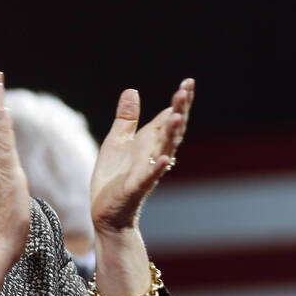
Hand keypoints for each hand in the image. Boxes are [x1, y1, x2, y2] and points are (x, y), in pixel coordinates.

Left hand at [90, 78, 194, 233]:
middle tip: (186, 90)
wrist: (106, 212)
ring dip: (171, 134)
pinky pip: (148, 177)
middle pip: (171, 130)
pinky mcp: (135, 188)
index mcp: (149, 143)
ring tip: (178, 116)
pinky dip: (157, 168)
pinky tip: (166, 158)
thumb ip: (127, 118)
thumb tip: (132, 90)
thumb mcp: (117, 140)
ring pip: (164, 150)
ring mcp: (146, 172)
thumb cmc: (113, 178)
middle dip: (179, 110)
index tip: (188, 83)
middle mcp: (153, 155)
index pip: (168, 118)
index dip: (180, 102)